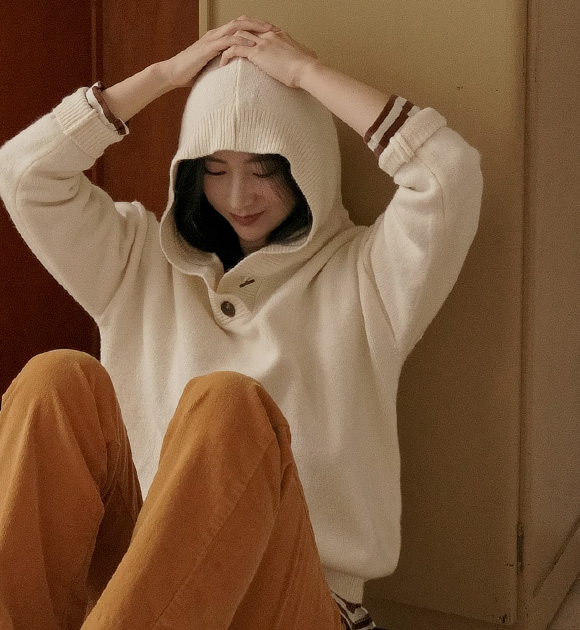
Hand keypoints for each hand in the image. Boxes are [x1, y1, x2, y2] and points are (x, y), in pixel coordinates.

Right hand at [161, 16, 276, 87]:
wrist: (173, 73)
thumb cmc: (191, 72)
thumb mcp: (212, 67)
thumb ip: (224, 65)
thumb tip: (238, 73)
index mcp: (218, 37)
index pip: (240, 26)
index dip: (256, 28)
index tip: (271, 33)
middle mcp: (216, 34)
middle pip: (241, 22)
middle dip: (259, 24)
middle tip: (275, 29)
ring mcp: (212, 39)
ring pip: (236, 28)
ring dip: (254, 30)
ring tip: (268, 34)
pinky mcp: (208, 47)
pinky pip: (228, 41)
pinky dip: (241, 42)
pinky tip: (253, 46)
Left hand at [219, 29, 318, 88]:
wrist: (306, 69)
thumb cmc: (307, 67)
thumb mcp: (305, 55)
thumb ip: (302, 53)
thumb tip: (309, 56)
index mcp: (278, 34)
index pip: (258, 28)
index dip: (248, 33)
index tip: (241, 41)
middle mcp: (268, 35)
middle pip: (245, 27)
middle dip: (233, 36)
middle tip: (225, 45)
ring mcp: (262, 42)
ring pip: (237, 36)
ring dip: (226, 45)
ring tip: (220, 54)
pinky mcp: (257, 53)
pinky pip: (235, 50)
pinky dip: (226, 55)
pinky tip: (222, 63)